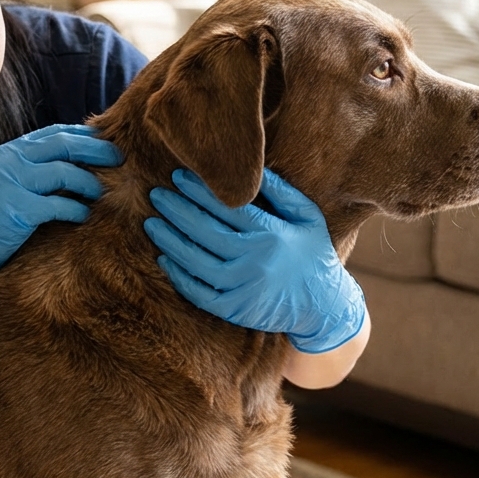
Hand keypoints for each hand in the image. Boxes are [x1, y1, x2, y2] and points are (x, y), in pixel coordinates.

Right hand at [0, 124, 121, 319]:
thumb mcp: (6, 183)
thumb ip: (32, 169)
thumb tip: (75, 164)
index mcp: (9, 152)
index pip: (53, 133)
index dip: (83, 136)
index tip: (106, 142)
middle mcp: (9, 161)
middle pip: (63, 145)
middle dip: (95, 149)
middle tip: (119, 157)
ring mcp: (11, 184)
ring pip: (64, 172)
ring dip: (89, 182)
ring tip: (102, 192)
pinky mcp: (16, 210)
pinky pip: (57, 205)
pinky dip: (75, 209)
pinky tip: (83, 215)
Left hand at [144, 168, 365, 352]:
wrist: (326, 307)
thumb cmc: (314, 255)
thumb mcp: (307, 218)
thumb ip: (280, 191)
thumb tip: (252, 167)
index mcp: (273, 234)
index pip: (228, 207)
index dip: (200, 191)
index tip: (178, 176)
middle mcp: (256, 261)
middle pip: (206, 232)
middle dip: (177, 211)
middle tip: (156, 195)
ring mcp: (244, 289)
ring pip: (196, 262)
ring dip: (170, 241)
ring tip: (152, 223)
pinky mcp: (235, 310)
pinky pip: (198, 292)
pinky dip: (178, 276)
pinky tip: (164, 258)